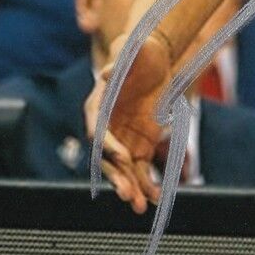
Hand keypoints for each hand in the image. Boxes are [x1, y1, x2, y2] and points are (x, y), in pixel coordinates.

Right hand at [86, 30, 173, 214]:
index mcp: (98, 104)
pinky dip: (147, 184)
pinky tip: (156, 198)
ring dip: (131, 187)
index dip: (108, 147)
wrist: (157, 57)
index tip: (124, 158)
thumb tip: (105, 74)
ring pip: (123, 170)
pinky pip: (140, 170)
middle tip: (128, 195)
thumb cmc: (140, 49)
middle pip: (107, 158)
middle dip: (117, 177)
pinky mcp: (139, 145)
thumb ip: (120, 60)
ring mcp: (122, 138)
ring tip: (141, 206)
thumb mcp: (132, 49)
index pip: (97, 131)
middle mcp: (107, 125)